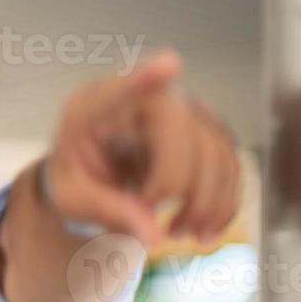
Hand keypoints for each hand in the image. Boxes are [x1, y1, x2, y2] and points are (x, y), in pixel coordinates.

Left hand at [44, 49, 241, 249]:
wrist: (92, 171)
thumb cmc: (76, 173)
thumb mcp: (73, 197)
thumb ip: (106, 210)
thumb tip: (151, 236)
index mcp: (93, 108)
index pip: (120, 90)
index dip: (145, 79)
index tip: (169, 65)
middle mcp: (143, 100)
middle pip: (182, 129)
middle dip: (178, 185)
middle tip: (164, 227)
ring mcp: (180, 111)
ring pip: (215, 148)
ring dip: (207, 202)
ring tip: (180, 234)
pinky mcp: (204, 133)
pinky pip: (229, 164)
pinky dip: (223, 202)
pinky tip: (203, 229)